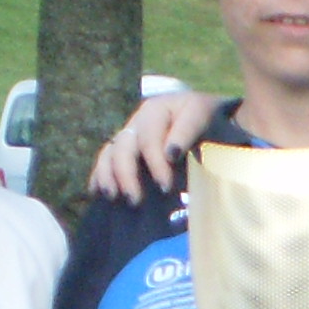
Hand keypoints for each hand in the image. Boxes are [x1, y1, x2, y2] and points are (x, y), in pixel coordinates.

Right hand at [86, 89, 220, 203]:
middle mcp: (140, 119)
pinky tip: (96, 192)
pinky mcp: (125, 147)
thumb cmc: (209, 120)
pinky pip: (105, 159)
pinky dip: (99, 175)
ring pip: (110, 151)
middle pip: (125, 146)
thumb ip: (189, 132)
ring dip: (109, 175)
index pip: (151, 137)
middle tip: (136, 200)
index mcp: (159, 108)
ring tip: (114, 197)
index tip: (164, 186)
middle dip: (127, 174)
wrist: (211, 118)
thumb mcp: (203, 118)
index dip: (155, 163)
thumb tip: (171, 153)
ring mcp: (130, 133)